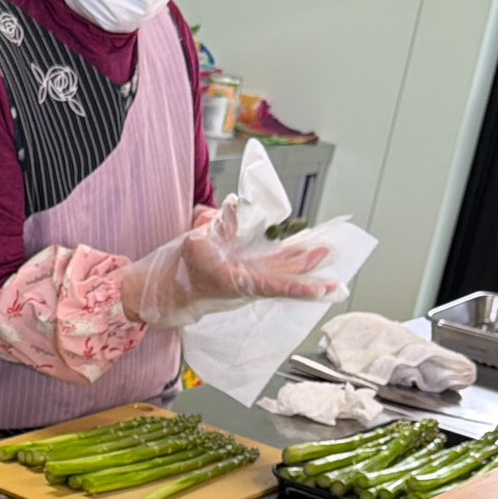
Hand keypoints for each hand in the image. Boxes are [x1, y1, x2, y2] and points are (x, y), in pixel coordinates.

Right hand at [121, 207, 340, 329]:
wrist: (169, 292)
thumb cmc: (180, 271)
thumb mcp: (194, 243)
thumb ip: (217, 225)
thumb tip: (234, 205)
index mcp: (235, 281)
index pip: (273, 285)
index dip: (299, 287)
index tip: (321, 289)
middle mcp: (246, 285)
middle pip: (284, 277)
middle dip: (309, 267)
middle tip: (328, 253)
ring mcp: (248, 281)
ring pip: (281, 273)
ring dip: (302, 263)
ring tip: (322, 251)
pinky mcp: (246, 277)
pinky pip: (272, 271)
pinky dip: (288, 263)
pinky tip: (301, 254)